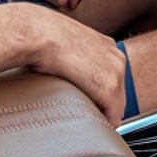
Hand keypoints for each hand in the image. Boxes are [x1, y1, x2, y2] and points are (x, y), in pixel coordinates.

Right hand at [25, 8, 127, 124]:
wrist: (39, 33)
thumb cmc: (42, 36)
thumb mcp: (66, 42)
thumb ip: (75, 56)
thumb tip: (67, 70)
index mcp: (108, 46)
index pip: (112, 78)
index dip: (98, 92)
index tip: (86, 99)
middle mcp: (117, 58)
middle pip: (118, 94)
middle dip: (102, 104)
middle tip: (81, 109)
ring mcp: (116, 73)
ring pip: (116, 107)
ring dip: (100, 112)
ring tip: (78, 111)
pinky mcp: (108, 89)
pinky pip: (112, 117)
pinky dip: (100, 123)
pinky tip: (83, 119)